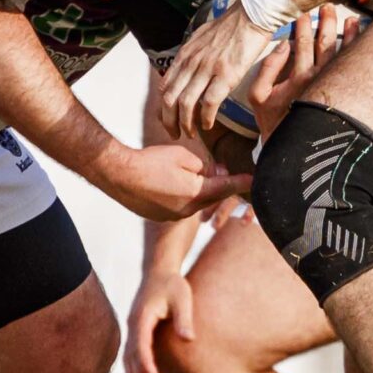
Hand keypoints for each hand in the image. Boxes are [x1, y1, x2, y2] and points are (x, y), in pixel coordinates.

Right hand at [101, 141, 244, 221]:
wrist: (118, 175)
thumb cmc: (150, 161)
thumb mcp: (182, 156)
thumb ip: (201, 166)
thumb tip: (208, 174)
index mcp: (196, 193)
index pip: (226, 187)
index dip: (241, 183)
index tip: (254, 181)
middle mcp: (188, 210)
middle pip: (211, 196)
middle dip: (217, 183)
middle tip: (218, 167)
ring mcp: (173, 216)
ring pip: (194, 202)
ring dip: (196, 189)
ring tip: (186, 173)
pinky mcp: (160, 216)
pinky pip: (178, 206)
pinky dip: (180, 195)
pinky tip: (168, 182)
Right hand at [124, 269, 193, 372]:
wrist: (159, 271)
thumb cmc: (173, 284)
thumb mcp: (182, 298)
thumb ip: (184, 319)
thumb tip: (188, 339)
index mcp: (143, 316)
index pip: (141, 343)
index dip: (146, 361)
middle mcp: (133, 323)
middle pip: (131, 353)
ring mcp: (132, 326)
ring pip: (128, 355)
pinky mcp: (136, 329)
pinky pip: (131, 352)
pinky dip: (132, 367)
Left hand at [161, 2, 279, 136]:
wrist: (252, 15)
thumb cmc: (231, 25)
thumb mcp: (201, 37)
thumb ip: (191, 54)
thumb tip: (185, 67)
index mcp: (185, 55)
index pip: (164, 86)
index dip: (163, 108)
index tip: (167, 119)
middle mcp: (192, 62)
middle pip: (170, 99)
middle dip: (169, 121)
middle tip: (174, 133)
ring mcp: (208, 68)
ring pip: (186, 104)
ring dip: (186, 124)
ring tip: (191, 133)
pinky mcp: (226, 74)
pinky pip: (210, 102)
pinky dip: (206, 118)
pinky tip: (208, 125)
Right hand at [243, 4, 357, 137]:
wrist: (293, 147)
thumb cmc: (272, 120)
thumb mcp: (257, 95)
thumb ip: (268, 69)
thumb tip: (282, 44)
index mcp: (299, 76)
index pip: (302, 42)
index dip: (301, 24)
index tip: (300, 9)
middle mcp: (319, 77)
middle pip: (324, 42)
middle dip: (324, 21)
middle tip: (326, 4)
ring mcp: (333, 83)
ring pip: (341, 50)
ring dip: (343, 30)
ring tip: (344, 14)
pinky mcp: (341, 90)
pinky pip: (351, 64)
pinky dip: (355, 46)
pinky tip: (358, 32)